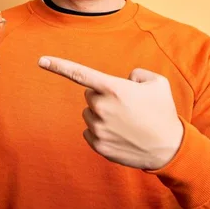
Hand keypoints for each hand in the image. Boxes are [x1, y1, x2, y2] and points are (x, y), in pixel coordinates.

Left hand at [38, 56, 183, 169]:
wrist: (168, 148)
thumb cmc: (163, 112)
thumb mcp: (157, 82)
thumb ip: (137, 73)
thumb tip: (125, 79)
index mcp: (113, 89)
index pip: (80, 74)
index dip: (58, 66)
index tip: (41, 60)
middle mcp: (102, 108)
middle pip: (90, 95)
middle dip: (103, 96)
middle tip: (126, 105)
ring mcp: (98, 128)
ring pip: (90, 113)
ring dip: (103, 114)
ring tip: (126, 122)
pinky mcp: (98, 145)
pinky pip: (90, 130)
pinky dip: (102, 130)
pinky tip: (120, 134)